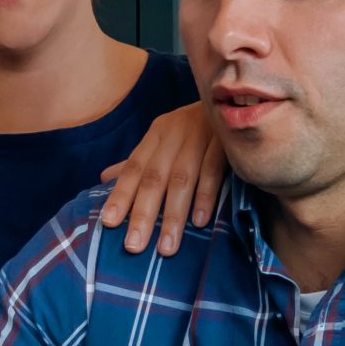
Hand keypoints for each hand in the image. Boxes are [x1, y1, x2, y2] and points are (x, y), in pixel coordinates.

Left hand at [99, 102, 226, 256]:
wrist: (240, 98)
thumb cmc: (197, 127)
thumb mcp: (166, 139)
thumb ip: (139, 162)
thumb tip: (103, 177)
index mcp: (157, 134)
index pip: (133, 168)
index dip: (120, 195)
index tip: (108, 223)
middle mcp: (174, 133)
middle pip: (154, 178)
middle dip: (143, 214)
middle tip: (133, 246)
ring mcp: (201, 135)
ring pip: (181, 179)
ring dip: (173, 215)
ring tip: (166, 248)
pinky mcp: (225, 141)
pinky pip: (213, 171)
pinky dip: (205, 196)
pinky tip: (199, 221)